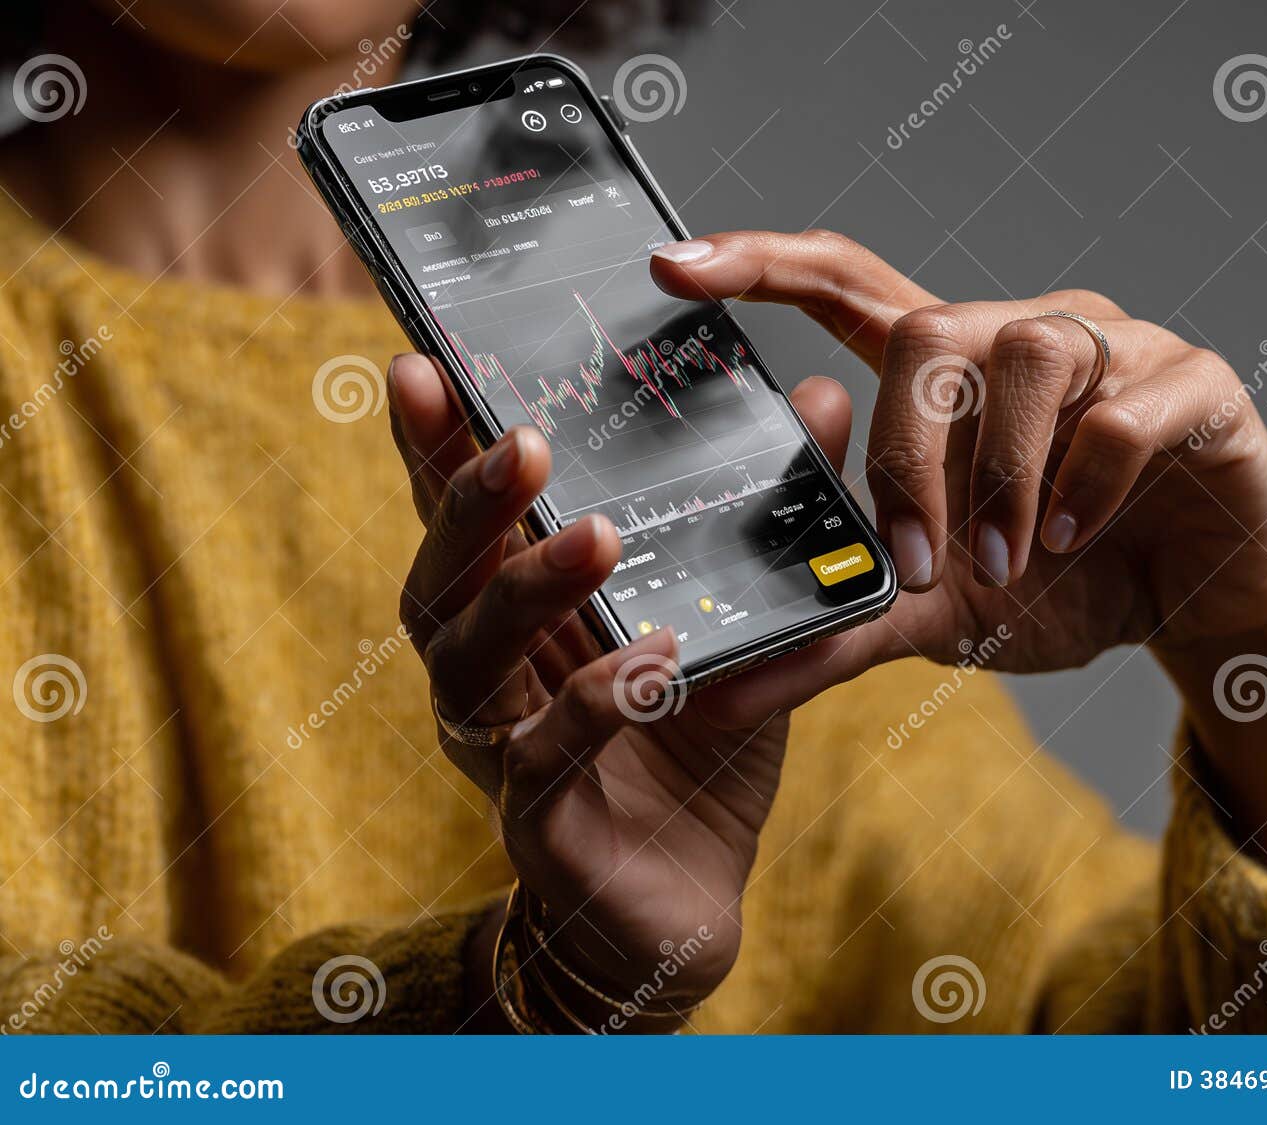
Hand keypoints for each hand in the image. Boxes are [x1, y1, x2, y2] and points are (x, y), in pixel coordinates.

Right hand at [385, 353, 856, 1028]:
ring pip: (471, 662)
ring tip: (598, 536)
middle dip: (470, 501)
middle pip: (439, 576)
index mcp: (518, 615)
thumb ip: (769, 512)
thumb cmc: (697, 742)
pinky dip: (594, 706)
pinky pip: (546, 757)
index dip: (436, 445)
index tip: (425, 363)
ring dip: (526, 591)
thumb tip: (821, 393)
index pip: (464, 517)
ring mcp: (500, 749)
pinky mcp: (538, 823)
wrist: (687, 895)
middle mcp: (487, 674)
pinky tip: (650, 665)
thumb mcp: (739, 617)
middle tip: (527, 438)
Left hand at [653, 231, 1266, 887]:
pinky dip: (1090, 481)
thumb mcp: (938, 614)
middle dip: (905, 451)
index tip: (673, 267)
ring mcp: (1114, 351)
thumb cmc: (1061, 585)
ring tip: (1008, 563)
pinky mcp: (1196, 385)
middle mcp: (1024, 337)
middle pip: (928, 332)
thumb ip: (838, 635)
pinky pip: (1129, 408)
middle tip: (916, 558)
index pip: (847, 284)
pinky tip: (1074, 539)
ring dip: (1002, 476)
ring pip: (1030, 351)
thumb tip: (717, 691)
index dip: (762, 265)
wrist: (1197, 606)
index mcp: (952, 375)